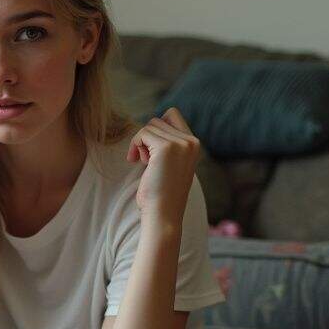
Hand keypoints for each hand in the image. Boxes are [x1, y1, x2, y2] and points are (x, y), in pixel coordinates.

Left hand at [128, 106, 201, 223]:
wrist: (163, 214)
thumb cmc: (161, 194)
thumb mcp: (169, 164)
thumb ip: (167, 144)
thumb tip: (153, 123)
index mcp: (194, 145)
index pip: (172, 115)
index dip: (156, 128)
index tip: (150, 149)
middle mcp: (191, 141)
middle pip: (158, 120)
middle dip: (147, 138)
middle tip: (144, 160)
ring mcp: (181, 144)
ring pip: (150, 125)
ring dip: (140, 143)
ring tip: (143, 163)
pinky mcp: (167, 147)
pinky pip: (143, 133)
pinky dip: (135, 145)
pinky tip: (136, 162)